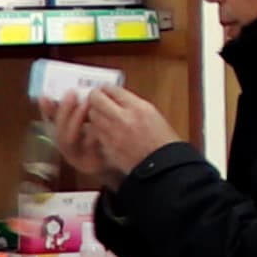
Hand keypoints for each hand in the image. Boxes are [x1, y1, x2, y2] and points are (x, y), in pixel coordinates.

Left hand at [49, 81, 174, 186]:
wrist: (163, 167)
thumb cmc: (163, 143)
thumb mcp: (153, 116)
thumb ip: (134, 105)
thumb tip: (118, 99)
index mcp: (139, 108)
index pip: (113, 90)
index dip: (106, 89)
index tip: (104, 90)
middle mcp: (124, 118)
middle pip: (97, 100)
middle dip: (95, 98)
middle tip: (95, 99)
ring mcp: (114, 134)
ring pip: (92, 116)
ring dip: (94, 114)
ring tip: (99, 115)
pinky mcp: (108, 147)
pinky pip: (95, 132)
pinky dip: (96, 129)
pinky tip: (103, 130)